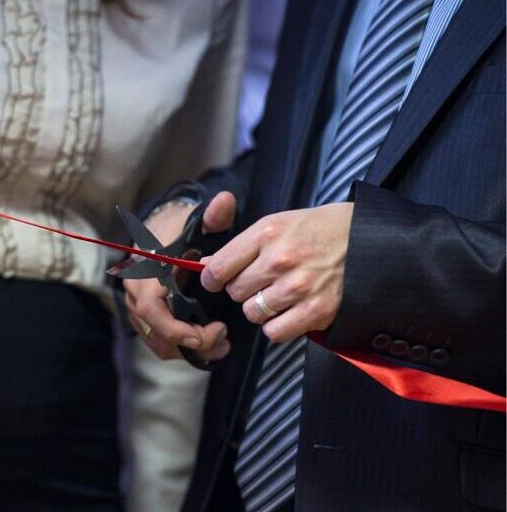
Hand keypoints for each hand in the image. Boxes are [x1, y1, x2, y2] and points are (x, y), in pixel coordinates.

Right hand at [124, 192, 236, 360]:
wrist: (157, 230)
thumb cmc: (180, 228)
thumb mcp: (199, 221)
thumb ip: (214, 216)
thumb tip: (226, 201)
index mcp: (148, 271)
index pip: (151, 310)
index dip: (176, 329)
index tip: (209, 334)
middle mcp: (136, 291)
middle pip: (156, 334)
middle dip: (191, 344)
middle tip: (223, 339)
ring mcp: (135, 305)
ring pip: (157, 342)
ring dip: (189, 349)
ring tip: (220, 344)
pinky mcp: (142, 315)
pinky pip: (158, 339)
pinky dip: (182, 346)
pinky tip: (208, 341)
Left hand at [201, 203, 352, 342]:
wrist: (371, 239)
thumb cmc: (322, 229)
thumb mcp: (280, 223)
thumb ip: (242, 246)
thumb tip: (206, 266)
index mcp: (267, 233)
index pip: (218, 267)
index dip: (212, 278)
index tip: (216, 280)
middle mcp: (280, 259)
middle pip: (235, 292)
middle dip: (243, 289)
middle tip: (261, 282)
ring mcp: (298, 286)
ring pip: (252, 313)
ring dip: (260, 308)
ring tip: (278, 295)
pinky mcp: (315, 310)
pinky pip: (274, 332)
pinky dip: (277, 326)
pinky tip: (288, 312)